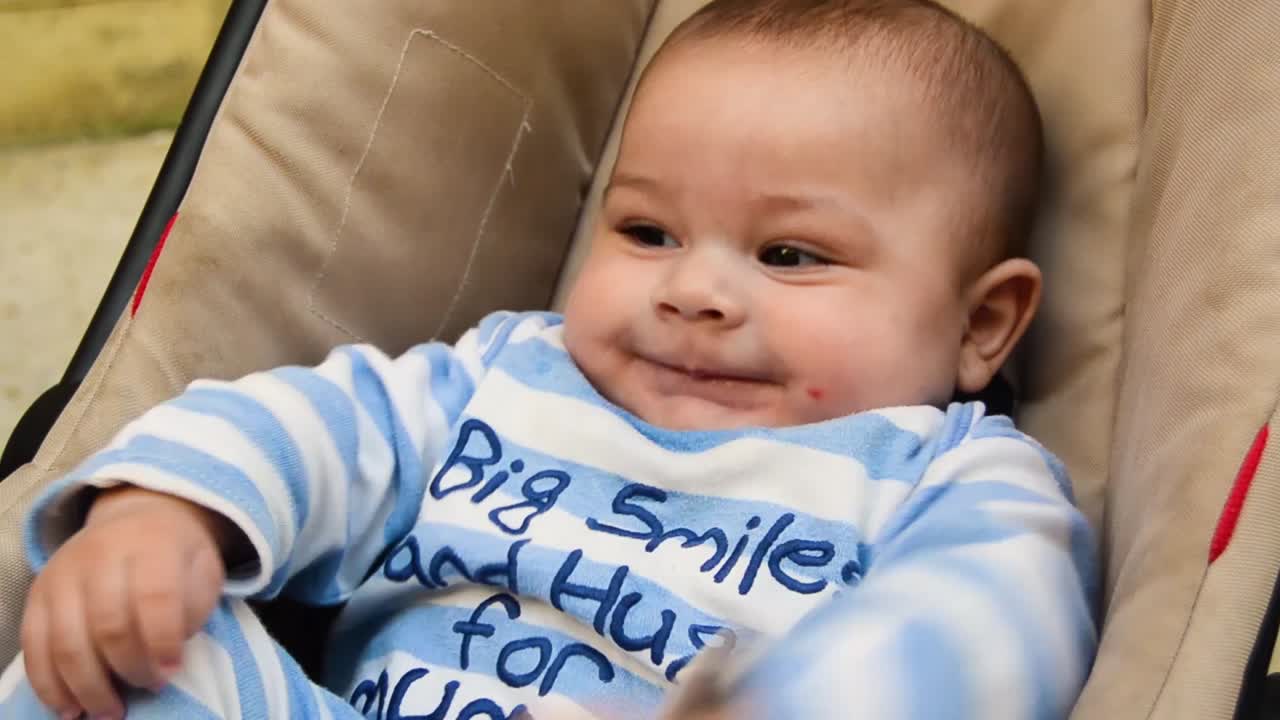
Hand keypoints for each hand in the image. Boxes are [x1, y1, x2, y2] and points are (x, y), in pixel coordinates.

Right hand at [20, 485, 237, 719]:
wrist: (137, 520)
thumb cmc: (176, 557)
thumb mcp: (202, 570)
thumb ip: (193, 608)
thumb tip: (167, 660)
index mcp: (151, 544)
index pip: (154, 596)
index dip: (162, 641)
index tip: (172, 672)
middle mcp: (100, 555)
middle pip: (107, 624)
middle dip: (130, 668)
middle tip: (149, 689)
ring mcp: (62, 575)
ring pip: (66, 642)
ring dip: (88, 688)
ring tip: (110, 712)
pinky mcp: (36, 595)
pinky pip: (33, 648)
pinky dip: (50, 685)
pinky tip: (70, 709)